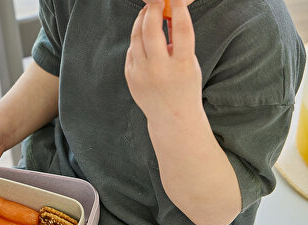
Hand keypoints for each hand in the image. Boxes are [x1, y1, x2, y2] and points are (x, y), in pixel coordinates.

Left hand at [124, 0, 201, 123]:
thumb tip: (169, 11)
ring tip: (148, 13)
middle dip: (152, 10)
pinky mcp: (131, 78)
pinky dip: (137, 40)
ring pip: (137, 37)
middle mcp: (160, 71)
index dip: (178, 8)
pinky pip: (131, 50)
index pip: (181, 29)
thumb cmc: (184, 86)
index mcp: (181, 65)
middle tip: (156, 2)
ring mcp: (142, 75)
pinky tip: (143, 36)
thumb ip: (180, 40)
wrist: (171, 117)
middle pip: (151, 30)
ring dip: (141, 21)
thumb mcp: (190, 63)